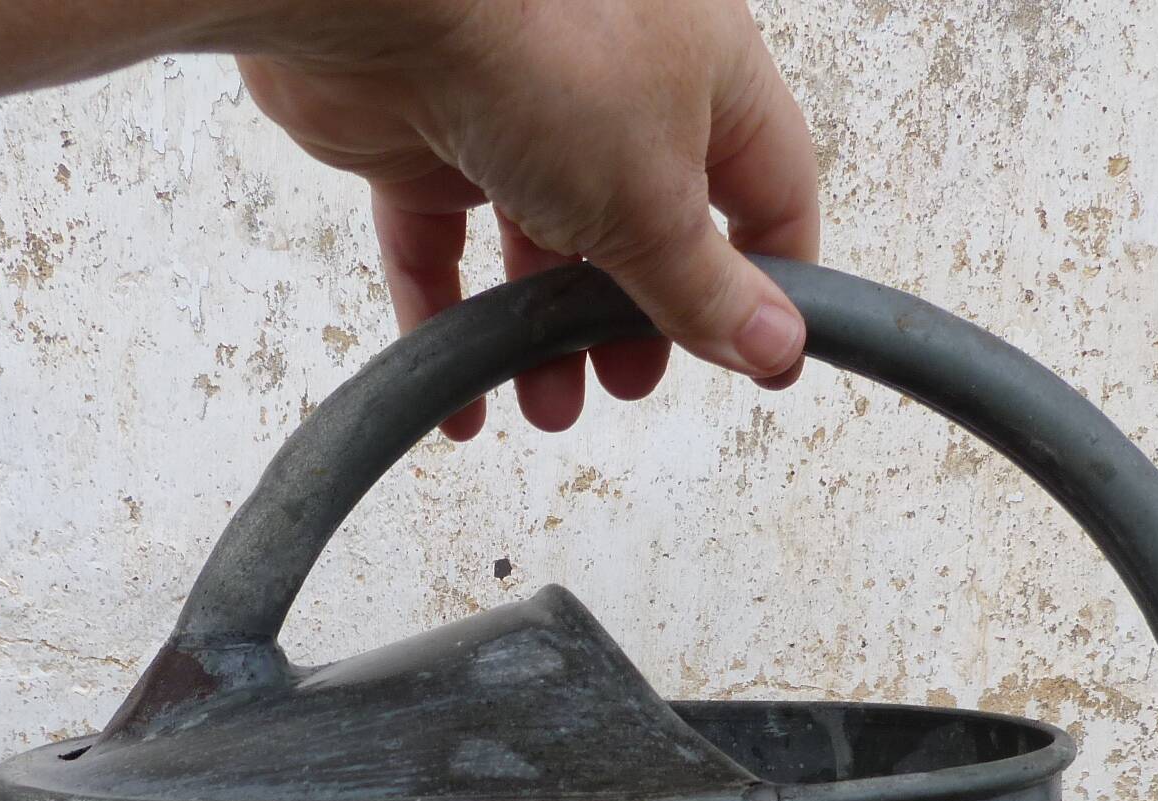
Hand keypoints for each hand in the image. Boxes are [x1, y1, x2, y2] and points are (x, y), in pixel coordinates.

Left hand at [237, 0, 818, 437]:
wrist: (383, 2)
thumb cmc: (541, 53)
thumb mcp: (654, 200)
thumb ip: (707, 288)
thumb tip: (774, 345)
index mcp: (705, 72)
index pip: (766, 188)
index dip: (771, 282)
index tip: (763, 359)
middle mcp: (614, 85)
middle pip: (646, 226)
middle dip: (637, 321)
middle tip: (630, 382)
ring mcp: (515, 112)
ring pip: (541, 244)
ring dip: (544, 337)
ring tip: (547, 405)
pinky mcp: (422, 142)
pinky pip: (443, 248)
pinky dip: (451, 322)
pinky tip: (460, 398)